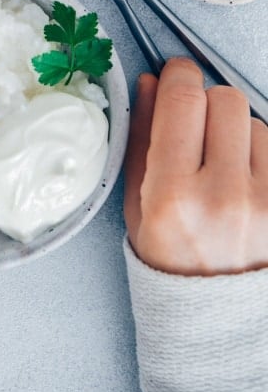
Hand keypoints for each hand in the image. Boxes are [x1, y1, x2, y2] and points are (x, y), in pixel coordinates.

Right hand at [124, 57, 267, 275]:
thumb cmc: (169, 260)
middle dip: (207, 102)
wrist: (215, 317)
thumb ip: (142, 137)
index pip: (184, 99)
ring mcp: (266, 204)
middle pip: (225, 99)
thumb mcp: (137, 202)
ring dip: (237, 132)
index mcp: (173, 195)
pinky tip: (244, 181)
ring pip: (256, 122)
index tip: (175, 75)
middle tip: (195, 127)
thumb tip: (153, 82)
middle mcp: (224, 197)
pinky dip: (260, 155)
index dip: (178, 75)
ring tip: (221, 167)